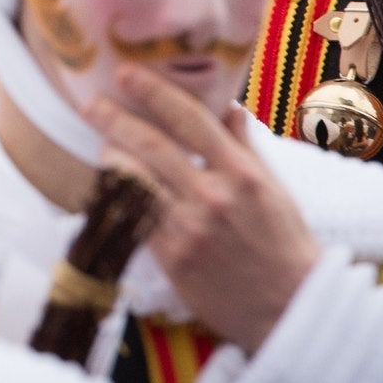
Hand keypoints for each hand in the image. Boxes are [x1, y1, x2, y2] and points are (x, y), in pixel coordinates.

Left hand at [81, 63, 320, 354]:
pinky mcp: (172, 258)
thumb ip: (245, 146)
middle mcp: (213, 196)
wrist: (290, 308)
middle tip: (92, 104)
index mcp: (241, 173)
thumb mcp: (274, 189)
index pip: (191, 119)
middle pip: (152, 145)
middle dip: (115, 120)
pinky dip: (120, 197)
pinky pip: (134, 217)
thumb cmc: (285, 245)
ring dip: (113, 159)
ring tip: (105, 148)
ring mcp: (190, 228)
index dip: (154, 92)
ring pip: (134, 180)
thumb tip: (228, 107)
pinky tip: (112, 187)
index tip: (127, 74)